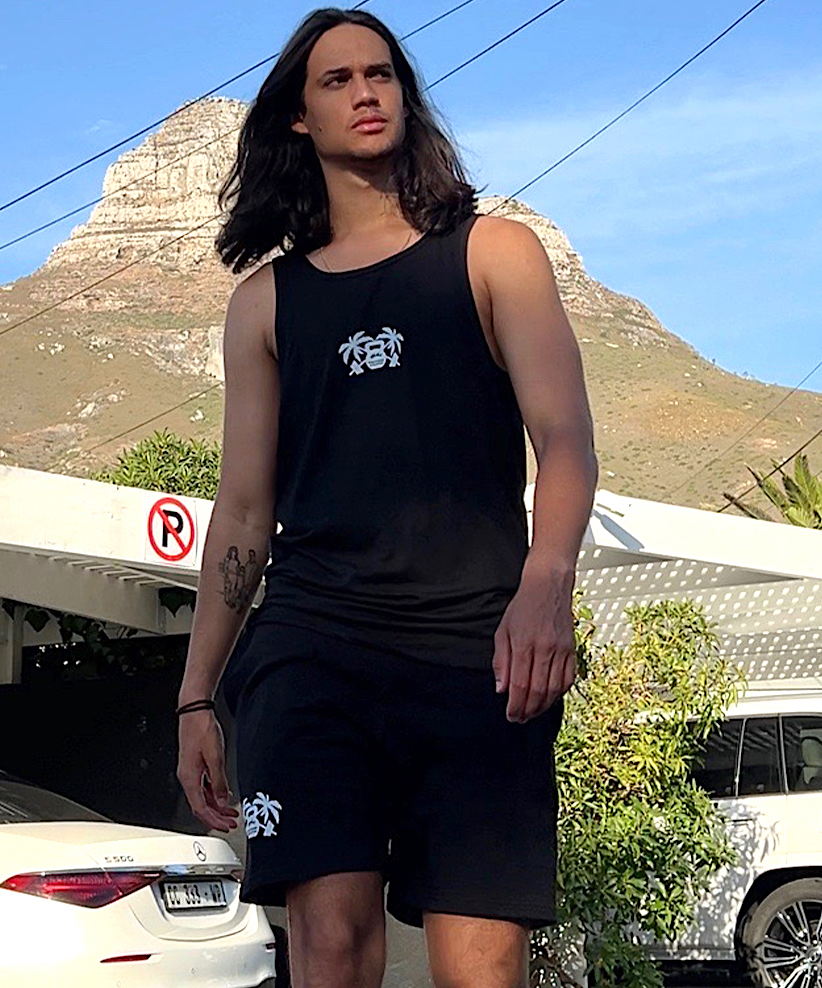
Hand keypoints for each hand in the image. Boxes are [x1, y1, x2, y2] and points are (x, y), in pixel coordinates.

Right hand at [176, 710, 238, 832]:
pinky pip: (203, 786)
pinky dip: (214, 794)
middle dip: (216, 816)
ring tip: (230, 812)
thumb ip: (219, 781)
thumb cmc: (201, 729)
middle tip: (231, 823)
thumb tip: (222, 800)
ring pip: (202, 797)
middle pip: (201, 805)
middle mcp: (187, 777)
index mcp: (189, 777)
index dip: (214, 820)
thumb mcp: (215, 756)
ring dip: (216, 806)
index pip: (200, 808)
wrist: (194, 711)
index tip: (226, 825)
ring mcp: (190, 771)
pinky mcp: (195, 765)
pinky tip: (223, 795)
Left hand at [492, 566, 576, 722]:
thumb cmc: (523, 607)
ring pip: (555, 688)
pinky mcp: (572, 649)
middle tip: (520, 719)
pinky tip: (550, 698)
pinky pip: (568, 679)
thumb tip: (501, 689)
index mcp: (524, 644)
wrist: (548, 586)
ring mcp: (562, 650)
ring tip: (533, 713)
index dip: (515, 705)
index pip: (520, 684)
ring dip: (543, 706)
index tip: (510, 715)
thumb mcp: (502, 631)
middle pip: (538, 691)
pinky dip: (559, 693)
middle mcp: (545, 648)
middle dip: (528, 710)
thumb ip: (500, 661)